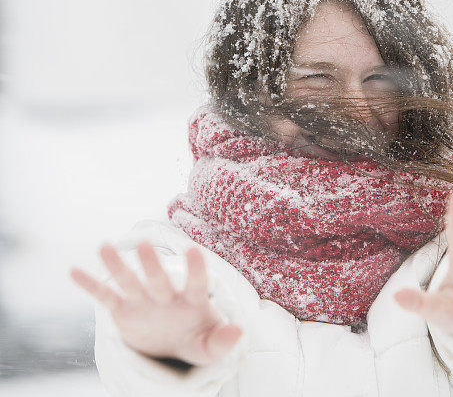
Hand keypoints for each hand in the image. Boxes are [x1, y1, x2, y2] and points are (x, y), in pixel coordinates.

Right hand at [70, 241, 242, 365]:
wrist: (174, 345)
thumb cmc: (197, 340)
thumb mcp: (210, 347)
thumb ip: (223, 341)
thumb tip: (240, 330)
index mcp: (192, 302)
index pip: (197, 283)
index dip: (196, 268)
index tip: (194, 249)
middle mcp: (167, 296)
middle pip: (159, 280)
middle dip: (152, 265)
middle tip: (146, 245)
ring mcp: (144, 301)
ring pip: (130, 281)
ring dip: (118, 265)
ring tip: (103, 246)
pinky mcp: (124, 311)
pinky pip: (105, 297)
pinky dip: (90, 285)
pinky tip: (73, 271)